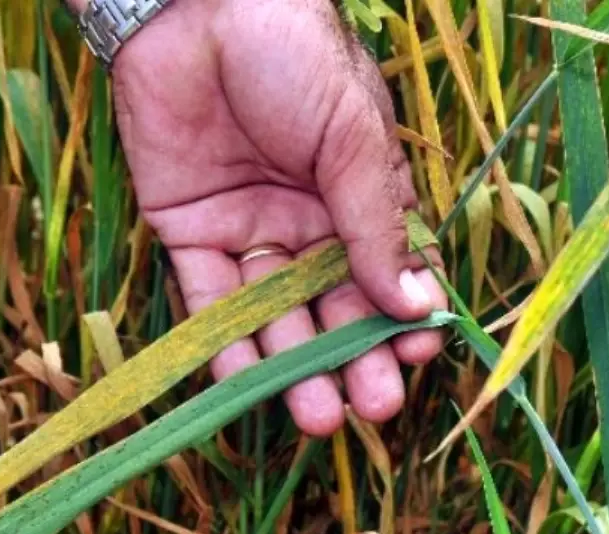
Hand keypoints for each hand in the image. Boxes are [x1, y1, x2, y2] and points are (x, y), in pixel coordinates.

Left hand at [104, 0, 448, 433]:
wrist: (195, 5)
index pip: (387, 273)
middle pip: (332, 308)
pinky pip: (209, 299)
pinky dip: (225, 343)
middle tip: (370, 409)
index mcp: (358, 193)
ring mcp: (248, 229)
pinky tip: (248, 384)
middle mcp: (306, 221)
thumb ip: (377, 223)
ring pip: (274, 316)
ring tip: (318, 417)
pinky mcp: (190, 231)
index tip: (416, 358)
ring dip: (294, 367)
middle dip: (351, 359)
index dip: (401, 320)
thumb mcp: (353, 136)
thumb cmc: (291, 50)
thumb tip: (418, 304)